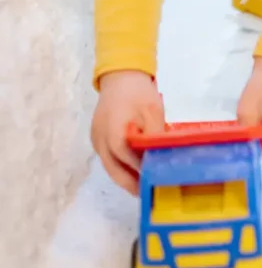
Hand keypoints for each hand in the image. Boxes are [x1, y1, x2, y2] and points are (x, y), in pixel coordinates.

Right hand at [92, 71, 164, 194]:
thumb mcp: (153, 112)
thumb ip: (154, 136)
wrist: (120, 74)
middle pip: (114, 170)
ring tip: (143, 183)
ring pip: (109, 165)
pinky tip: (133, 167)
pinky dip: (119, 164)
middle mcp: (100, 140)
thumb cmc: (138, 92)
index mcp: (113, 135)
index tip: (155, 183)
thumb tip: (159, 156)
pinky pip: (107, 156)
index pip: (127, 161)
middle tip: (147, 193)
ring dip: (124, 175)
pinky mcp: (97, 136)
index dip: (141, 173)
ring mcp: (96, 139)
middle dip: (130, 183)